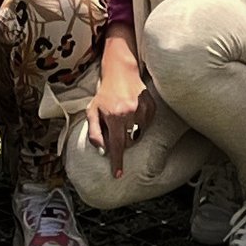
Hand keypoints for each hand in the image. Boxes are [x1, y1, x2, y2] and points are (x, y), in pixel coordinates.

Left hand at [84, 36, 146, 177]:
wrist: (121, 71)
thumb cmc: (104, 93)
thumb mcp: (92, 111)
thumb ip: (94, 133)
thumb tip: (102, 151)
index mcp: (114, 116)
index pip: (117, 145)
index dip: (117, 161)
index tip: (118, 174)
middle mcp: (130, 113)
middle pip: (128, 142)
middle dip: (121, 142)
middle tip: (115, 130)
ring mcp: (143, 109)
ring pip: (139, 135)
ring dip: (131, 133)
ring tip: (124, 119)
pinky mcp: (152, 106)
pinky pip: (147, 125)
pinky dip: (140, 124)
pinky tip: (133, 113)